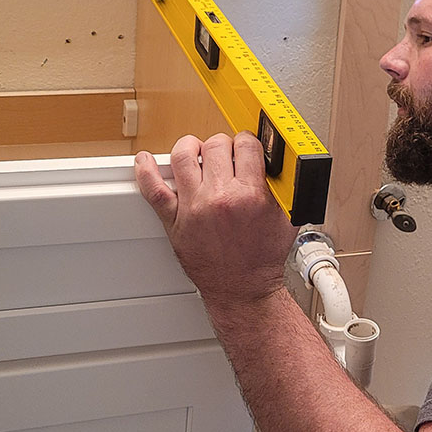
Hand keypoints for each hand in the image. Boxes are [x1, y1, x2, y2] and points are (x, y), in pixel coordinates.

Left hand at [134, 133, 297, 310]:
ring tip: (195, 152)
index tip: (245, 147)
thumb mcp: (286, 218)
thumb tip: (276, 164)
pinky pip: (153, 190)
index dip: (247, 142)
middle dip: (222, 145)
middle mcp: (220, 198)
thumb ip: (282, 187)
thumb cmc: (262, 259)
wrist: (243, 289)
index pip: (246, 145)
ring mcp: (194, 208)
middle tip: (224, 154)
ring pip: (182, 157)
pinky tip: (145, 161)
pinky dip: (145, 171)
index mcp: (250, 195)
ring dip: (190, 147)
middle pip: (215, 146)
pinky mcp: (175, 221)